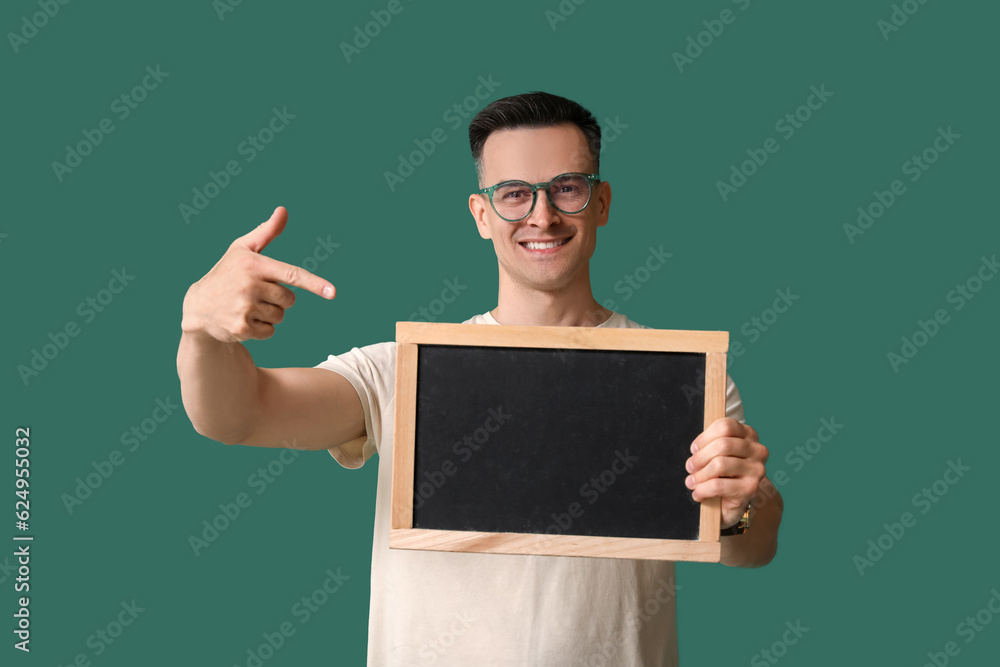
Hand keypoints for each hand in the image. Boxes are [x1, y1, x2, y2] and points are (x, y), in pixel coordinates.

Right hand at [181, 206, 334, 342]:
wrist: (198, 306)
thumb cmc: (226, 273)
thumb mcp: (242, 249)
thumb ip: (266, 232)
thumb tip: (283, 210)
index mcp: (253, 265)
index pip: (292, 275)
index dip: (315, 284)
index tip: (333, 292)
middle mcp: (249, 286)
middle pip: (289, 299)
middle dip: (279, 298)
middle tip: (257, 293)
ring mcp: (245, 308)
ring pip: (281, 316)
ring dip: (271, 314)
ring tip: (249, 306)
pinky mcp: (242, 328)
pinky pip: (270, 332)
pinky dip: (262, 329)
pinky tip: (245, 319)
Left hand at [685, 418, 768, 528]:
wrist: (738, 500)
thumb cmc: (725, 473)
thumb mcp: (719, 454)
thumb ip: (710, 445)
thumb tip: (695, 450)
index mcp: (749, 435)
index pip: (725, 426)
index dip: (704, 437)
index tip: (694, 449)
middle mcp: (757, 450)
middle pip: (722, 445)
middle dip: (700, 457)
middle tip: (690, 467)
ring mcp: (756, 470)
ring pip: (720, 464)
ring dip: (700, 475)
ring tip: (692, 482)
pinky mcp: (750, 488)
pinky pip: (718, 485)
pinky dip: (703, 490)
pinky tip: (698, 493)